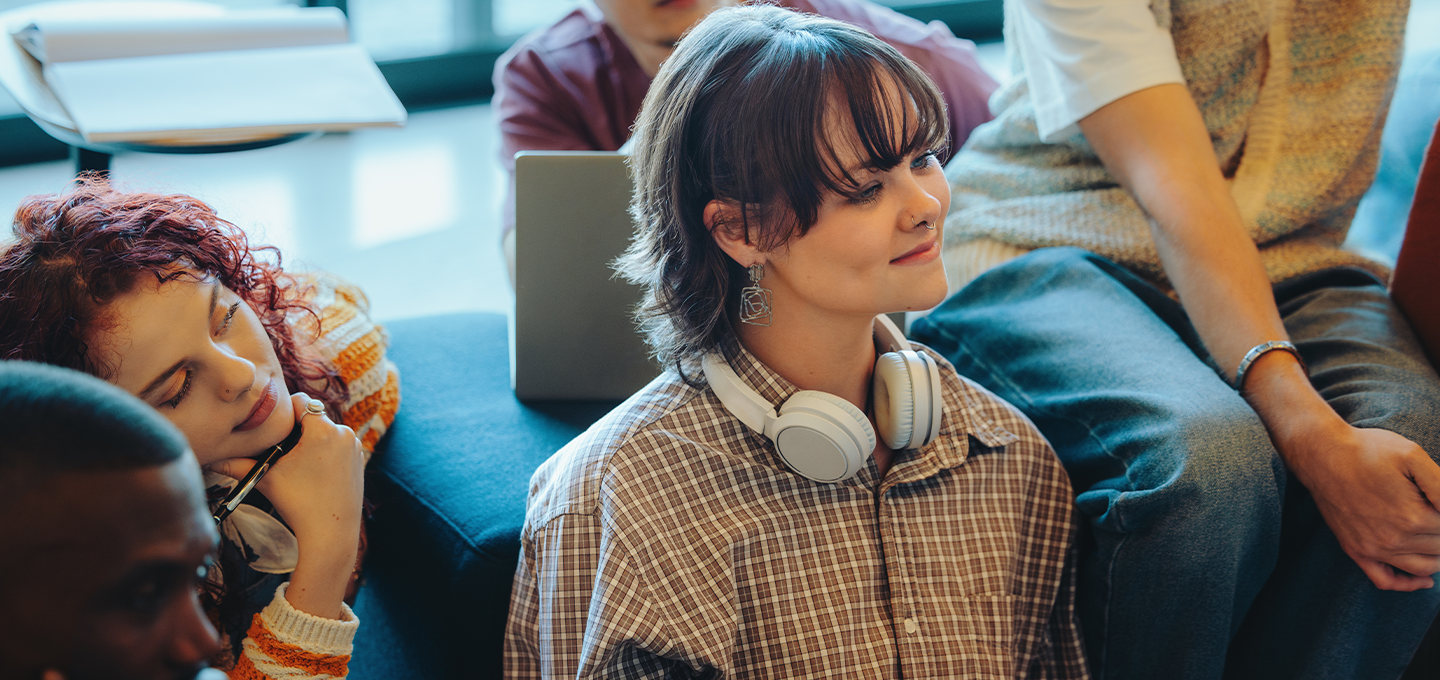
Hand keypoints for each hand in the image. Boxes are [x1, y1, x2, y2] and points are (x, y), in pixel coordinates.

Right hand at [206, 392, 362, 618]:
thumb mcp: (266, 478)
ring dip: (313, 440)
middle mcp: (343, 431)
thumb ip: (237, 464)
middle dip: (298, 429)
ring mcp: (355, 445)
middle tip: (283, 450)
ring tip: (299, 463)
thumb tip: (209, 458)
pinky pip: (339, 445)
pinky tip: (315, 471)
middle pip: (314, 417)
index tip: (274, 429)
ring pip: (327, 431)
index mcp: (323, 429)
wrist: (330, 531)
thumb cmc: (298, 503)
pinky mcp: (360, 458)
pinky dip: (327, 452)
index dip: (284, 412)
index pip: (300, 402)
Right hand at [1287, 422, 1439, 590]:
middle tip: (1434, 515)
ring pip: (1423, 567)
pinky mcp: (1356, 550)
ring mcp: (1373, 548)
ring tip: (1436, 536)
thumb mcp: (1413, 455)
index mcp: (1414, 516)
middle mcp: (1394, 538)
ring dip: (1439, 556)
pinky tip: (1423, 580)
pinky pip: (1385, 581)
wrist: (1322, 455)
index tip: (1437, 504)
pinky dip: (1408, 584)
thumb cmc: (1367, 451)